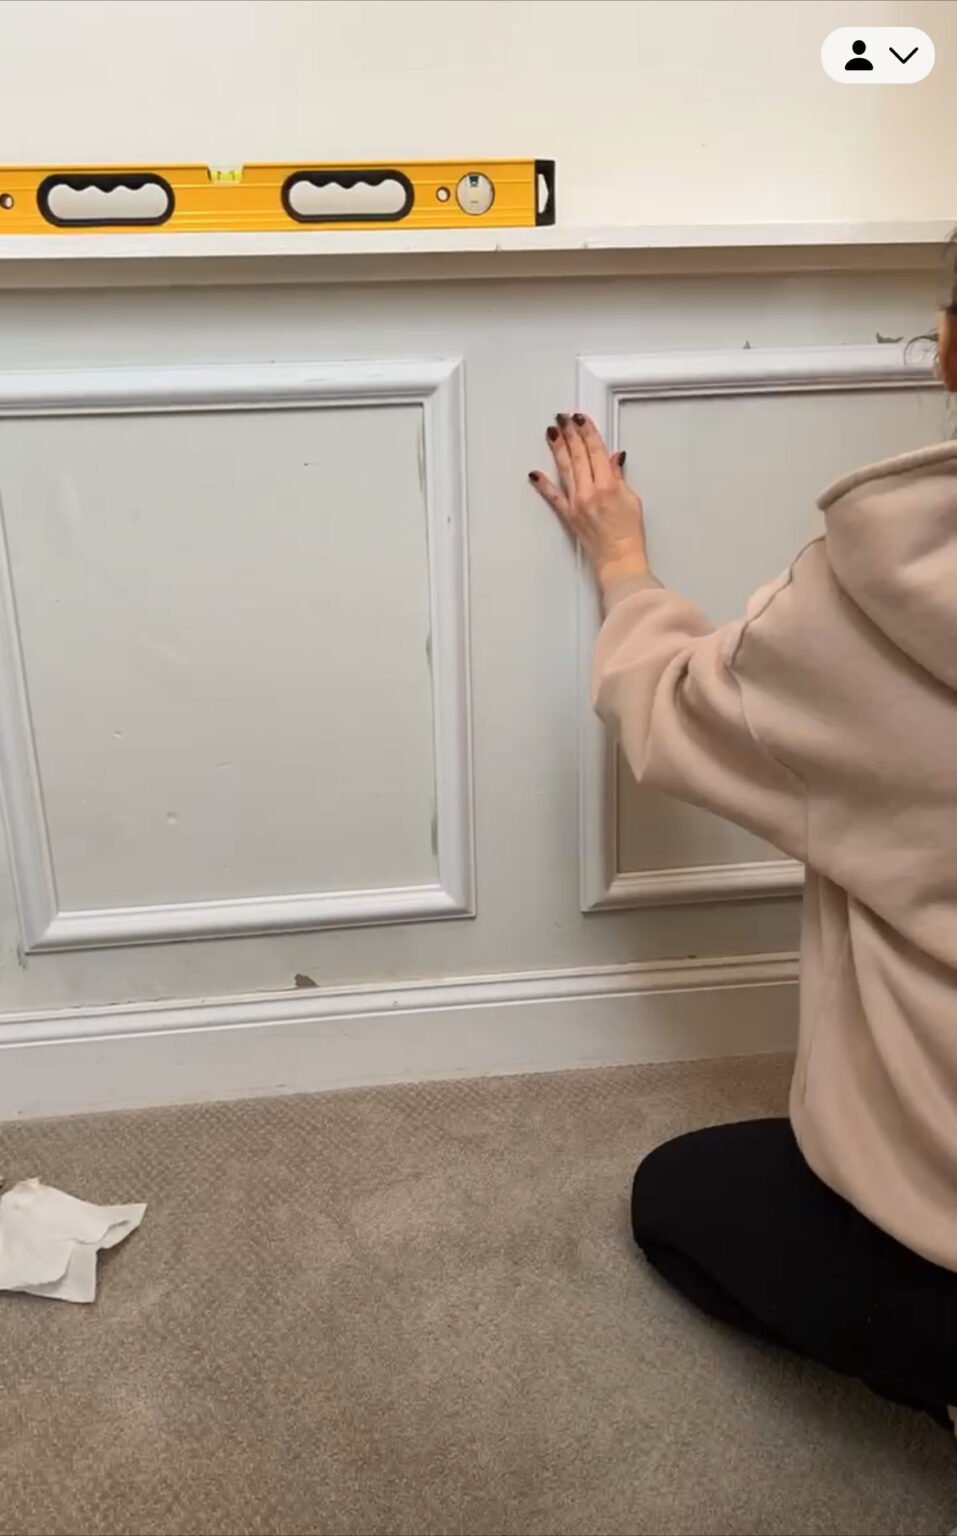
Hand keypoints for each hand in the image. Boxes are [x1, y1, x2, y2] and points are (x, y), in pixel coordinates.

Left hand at [529, 413, 648, 591]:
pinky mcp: (569, 515)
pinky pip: (554, 497)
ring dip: (558, 449)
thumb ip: (619, 477)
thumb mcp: (632, 499)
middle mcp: (589, 492)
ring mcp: (576, 503)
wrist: (619, 559)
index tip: (581, 419)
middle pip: (578, 456)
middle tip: (563, 418)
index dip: (588, 432)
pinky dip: (544, 484)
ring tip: (552, 432)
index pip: (596, 451)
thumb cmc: (629, 534)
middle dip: (570, 434)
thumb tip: (613, 459)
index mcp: (608, 485)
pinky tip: (535, 473)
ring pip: (565, 470)